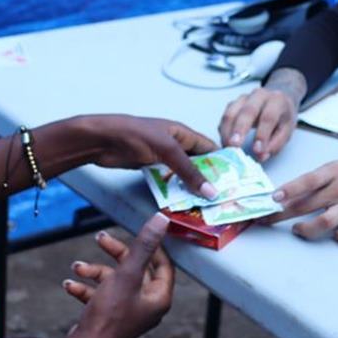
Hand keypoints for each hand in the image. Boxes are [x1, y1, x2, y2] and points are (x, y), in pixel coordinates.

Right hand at [62, 212, 174, 337]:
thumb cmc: (110, 314)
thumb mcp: (127, 274)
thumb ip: (143, 246)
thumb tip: (162, 220)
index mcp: (158, 297)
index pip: (163, 265)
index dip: (152, 246)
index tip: (140, 231)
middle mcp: (146, 305)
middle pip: (135, 269)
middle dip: (115, 253)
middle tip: (100, 238)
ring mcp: (127, 312)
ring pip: (114, 280)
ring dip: (94, 271)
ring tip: (77, 267)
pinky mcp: (110, 316)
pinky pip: (100, 295)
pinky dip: (86, 288)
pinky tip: (70, 284)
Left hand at [88, 115, 217, 198]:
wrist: (102, 140)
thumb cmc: (134, 135)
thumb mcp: (167, 151)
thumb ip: (189, 171)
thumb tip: (211, 191)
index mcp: (182, 133)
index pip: (209, 148)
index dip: (222, 162)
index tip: (235, 180)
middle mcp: (174, 144)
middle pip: (197, 162)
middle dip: (208, 178)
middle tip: (223, 197)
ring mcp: (161, 157)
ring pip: (182, 173)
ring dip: (191, 186)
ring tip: (206, 204)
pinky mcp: (149, 167)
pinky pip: (168, 180)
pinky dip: (175, 190)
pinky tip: (182, 202)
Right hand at [218, 68, 305, 160]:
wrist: (277, 100)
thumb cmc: (281, 118)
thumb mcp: (286, 131)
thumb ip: (275, 144)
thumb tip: (260, 156)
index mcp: (277, 100)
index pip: (269, 116)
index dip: (262, 134)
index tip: (257, 150)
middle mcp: (260, 95)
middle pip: (247, 111)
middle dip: (239, 130)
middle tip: (234, 146)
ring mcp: (244, 98)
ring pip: (231, 112)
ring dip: (227, 131)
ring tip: (227, 148)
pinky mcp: (233, 103)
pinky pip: (225, 116)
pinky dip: (223, 130)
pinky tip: (225, 141)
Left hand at [266, 154, 337, 245]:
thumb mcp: (335, 167)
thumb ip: (316, 180)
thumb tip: (288, 193)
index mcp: (332, 173)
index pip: (307, 181)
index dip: (288, 189)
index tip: (272, 197)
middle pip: (306, 205)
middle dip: (282, 214)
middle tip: (267, 219)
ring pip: (324, 222)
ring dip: (306, 229)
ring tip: (297, 229)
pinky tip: (336, 235)